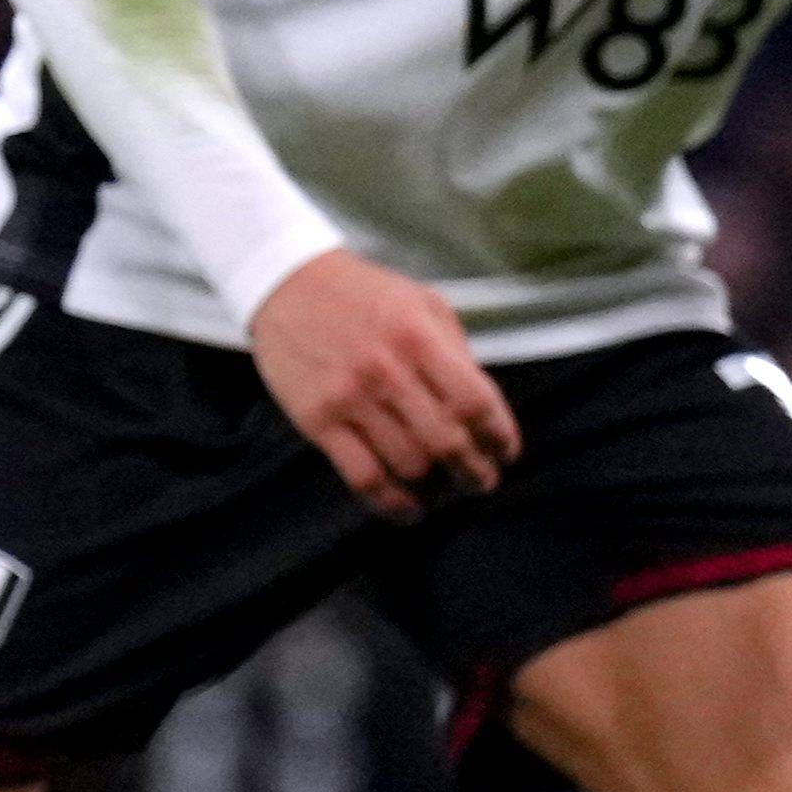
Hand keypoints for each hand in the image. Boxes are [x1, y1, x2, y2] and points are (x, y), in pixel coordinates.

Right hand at [248, 250, 515, 519]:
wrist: (286, 283)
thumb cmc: (364, 295)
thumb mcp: (421, 303)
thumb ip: (454, 353)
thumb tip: (482, 414)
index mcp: (418, 337)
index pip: (476, 403)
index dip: (499, 437)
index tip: (504, 452)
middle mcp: (386, 370)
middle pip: (447, 443)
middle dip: (474, 473)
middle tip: (481, 482)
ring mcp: (348, 398)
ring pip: (408, 467)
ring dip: (436, 491)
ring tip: (444, 492)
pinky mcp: (316, 421)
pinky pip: (362, 477)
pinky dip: (391, 504)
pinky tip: (407, 509)